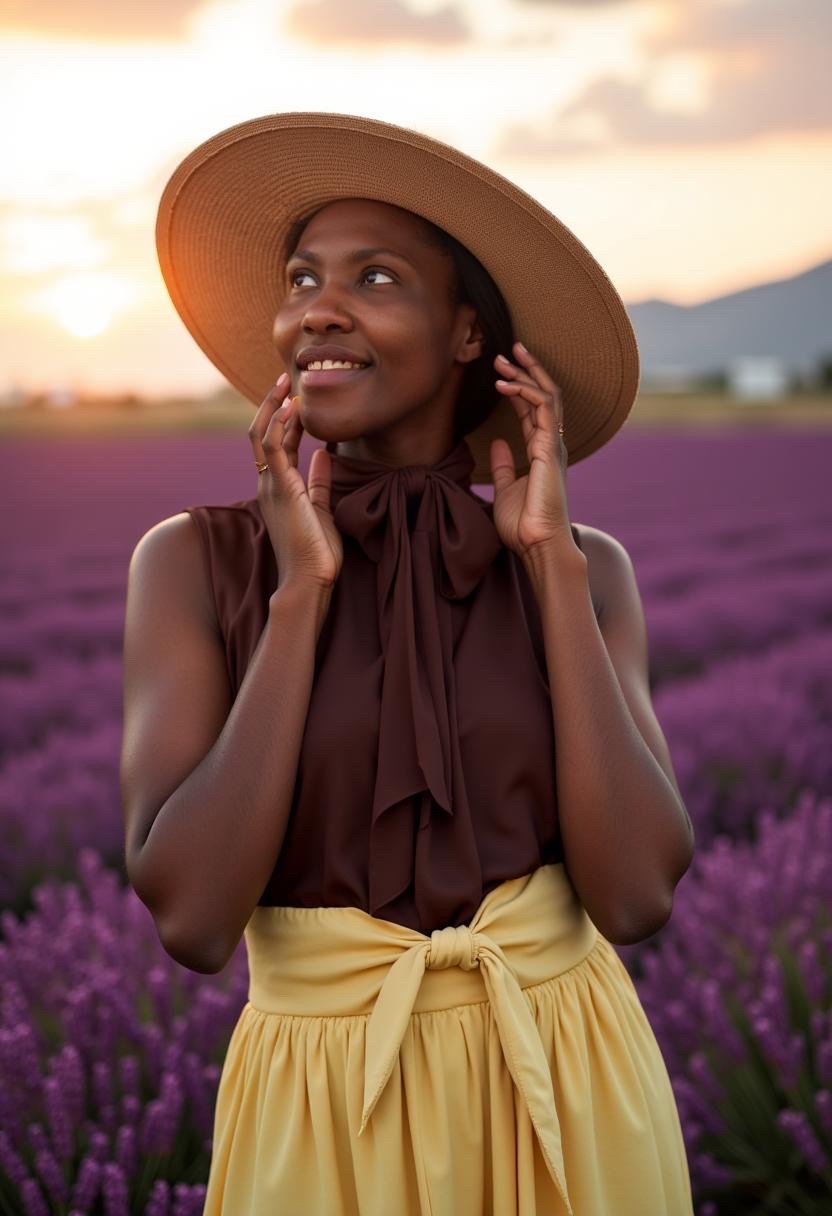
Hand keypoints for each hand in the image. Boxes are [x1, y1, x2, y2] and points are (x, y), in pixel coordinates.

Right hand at [249, 372, 343, 589]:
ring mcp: (271, 486)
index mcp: (277, 487)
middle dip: (271, 403)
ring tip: (285, 381)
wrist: (308, 579)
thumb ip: (320, 481)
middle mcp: (268, 483)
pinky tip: (292, 406)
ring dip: (273, 406)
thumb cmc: (315, 553)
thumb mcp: (321, 509)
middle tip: (285, 377)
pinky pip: (273, 449)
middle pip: (260, 433)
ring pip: (262, 435)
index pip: (275, 443)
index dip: (285, 418)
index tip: (297, 397)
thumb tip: (326, 453)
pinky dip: (280, 424)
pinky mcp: (280, 490)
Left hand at [489, 341, 577, 561]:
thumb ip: (503, 467)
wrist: (538, 544)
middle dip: (527, 370)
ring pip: (546, 396)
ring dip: (525, 373)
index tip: (502, 369)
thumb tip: (497, 444)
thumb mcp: (505, 491)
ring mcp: (553, 446)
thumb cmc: (524, 525)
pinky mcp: (550, 449)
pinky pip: (542, 409)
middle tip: (508, 349)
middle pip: (545, 396)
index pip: (532, 410)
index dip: (519, 387)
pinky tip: (505, 384)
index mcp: (542, 453)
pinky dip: (524, 392)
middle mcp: (551, 445)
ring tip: (503, 358)